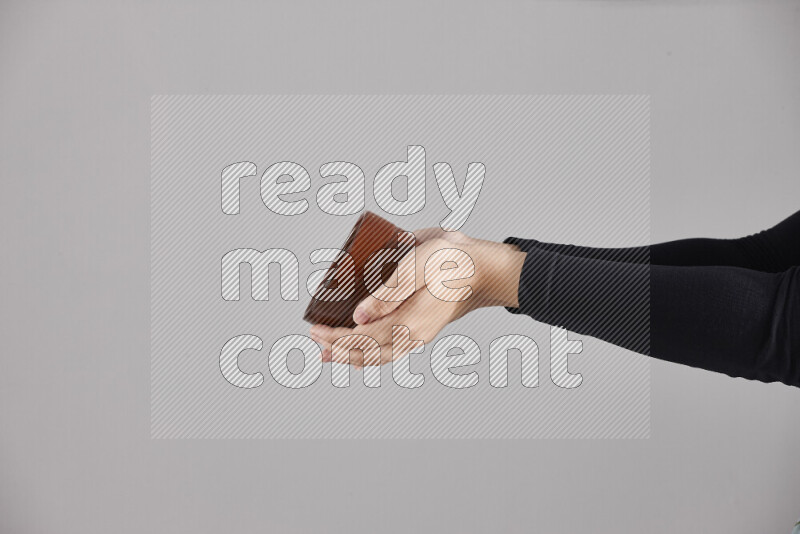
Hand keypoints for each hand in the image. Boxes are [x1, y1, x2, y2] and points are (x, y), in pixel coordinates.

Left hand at [308, 228, 525, 367]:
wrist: (484, 269)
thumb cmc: (453, 261)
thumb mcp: (418, 266)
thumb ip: (388, 292)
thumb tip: (359, 317)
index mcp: (411, 322)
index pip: (363, 338)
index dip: (336, 337)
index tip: (314, 329)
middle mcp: (414, 336)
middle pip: (368, 353)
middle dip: (338, 348)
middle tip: (314, 339)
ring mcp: (419, 336)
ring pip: (379, 356)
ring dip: (351, 355)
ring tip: (328, 351)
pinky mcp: (421, 330)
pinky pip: (390, 350)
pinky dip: (369, 352)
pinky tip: (359, 345)